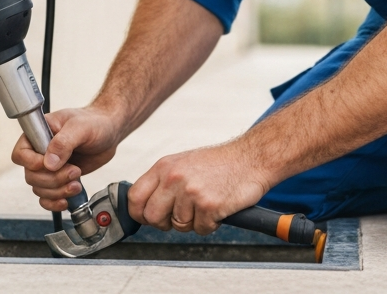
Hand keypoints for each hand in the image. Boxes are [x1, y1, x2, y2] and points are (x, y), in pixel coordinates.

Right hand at [10, 106, 120, 210]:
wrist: (109, 132)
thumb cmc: (94, 122)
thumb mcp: (80, 127)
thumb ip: (63, 142)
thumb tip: (49, 163)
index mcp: (39, 134)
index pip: (21, 154)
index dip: (32, 163)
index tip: (52, 165)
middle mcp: (40, 152)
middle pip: (31, 176)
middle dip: (53, 179)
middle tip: (75, 171)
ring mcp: (49, 167)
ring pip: (39, 189)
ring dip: (57, 191)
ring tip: (77, 183)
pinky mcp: (59, 179)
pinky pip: (46, 197)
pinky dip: (54, 202)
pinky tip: (67, 199)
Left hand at [128, 141, 272, 234]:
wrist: (251, 158)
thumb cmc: (221, 163)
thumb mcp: (183, 163)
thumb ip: (163, 182)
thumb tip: (146, 205)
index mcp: (165, 167)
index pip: (135, 197)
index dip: (139, 213)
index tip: (147, 218)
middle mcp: (174, 178)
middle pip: (152, 216)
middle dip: (165, 223)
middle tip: (180, 216)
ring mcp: (191, 192)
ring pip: (178, 225)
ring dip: (193, 222)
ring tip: (205, 205)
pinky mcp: (208, 205)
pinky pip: (200, 229)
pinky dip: (210, 224)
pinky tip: (217, 208)